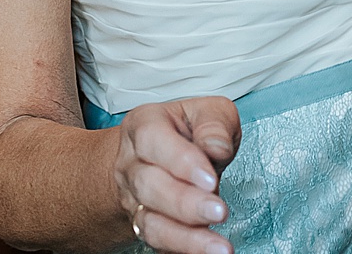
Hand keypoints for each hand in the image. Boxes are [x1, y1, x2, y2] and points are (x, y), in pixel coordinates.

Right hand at [112, 96, 240, 252]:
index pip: (153, 140)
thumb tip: (217, 148)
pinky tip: (207, 251)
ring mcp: (135, 199)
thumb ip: (214, 125)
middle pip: (148, 186)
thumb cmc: (188, 131)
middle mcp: (132, 164)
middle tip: (218, 211)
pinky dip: (184, 250)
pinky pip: (159, 244)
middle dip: (185, 203)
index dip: (181, 161)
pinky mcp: (146, 226)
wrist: (159, 156)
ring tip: (219, 247)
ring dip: (185, 238)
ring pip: (150, 223)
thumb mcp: (207, 112)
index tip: (210, 179)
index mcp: (144, 125)